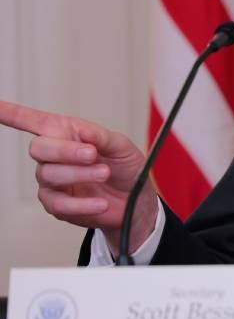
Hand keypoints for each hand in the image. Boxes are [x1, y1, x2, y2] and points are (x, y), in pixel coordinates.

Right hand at [0, 100, 156, 254]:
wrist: (136, 199)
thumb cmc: (125, 167)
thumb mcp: (122, 146)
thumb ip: (102, 137)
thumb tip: (85, 132)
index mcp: (66, 133)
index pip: (31, 120)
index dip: (10, 113)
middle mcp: (53, 155)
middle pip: (38, 148)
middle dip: (65, 151)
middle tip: (92, 154)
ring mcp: (52, 180)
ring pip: (48, 175)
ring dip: (80, 174)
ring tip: (104, 173)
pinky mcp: (57, 204)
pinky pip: (58, 204)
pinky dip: (82, 204)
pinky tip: (100, 202)